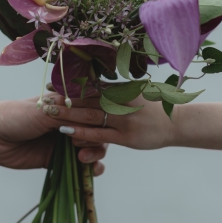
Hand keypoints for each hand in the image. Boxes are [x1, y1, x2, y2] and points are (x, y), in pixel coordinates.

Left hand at [0, 95, 107, 171]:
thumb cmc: (15, 115)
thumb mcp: (45, 112)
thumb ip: (72, 115)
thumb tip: (98, 119)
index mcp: (69, 102)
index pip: (96, 108)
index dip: (101, 116)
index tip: (97, 124)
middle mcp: (71, 120)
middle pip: (99, 129)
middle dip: (98, 138)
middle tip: (79, 143)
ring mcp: (66, 140)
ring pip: (95, 148)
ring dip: (96, 154)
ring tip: (82, 158)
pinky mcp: (59, 159)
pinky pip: (82, 165)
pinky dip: (92, 169)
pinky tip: (91, 170)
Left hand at [42, 96, 178, 150]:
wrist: (178, 123)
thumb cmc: (156, 110)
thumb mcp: (137, 95)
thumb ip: (118, 92)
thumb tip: (98, 86)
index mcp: (122, 90)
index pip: (91, 86)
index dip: (70, 86)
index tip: (52, 85)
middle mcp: (121, 102)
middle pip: (86, 99)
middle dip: (64, 99)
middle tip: (43, 98)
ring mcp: (123, 119)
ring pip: (89, 116)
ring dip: (68, 114)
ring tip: (48, 114)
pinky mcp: (126, 137)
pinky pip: (99, 135)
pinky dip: (82, 132)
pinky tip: (66, 132)